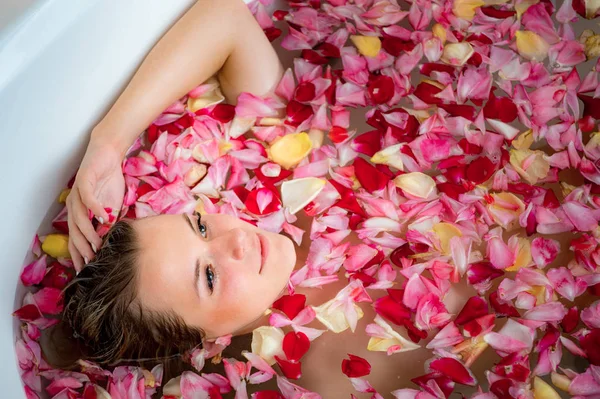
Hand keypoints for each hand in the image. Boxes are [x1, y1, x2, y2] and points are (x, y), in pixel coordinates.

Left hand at [66, 134, 124, 271]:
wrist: (108, 154)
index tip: (85, 269)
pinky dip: (95, 209)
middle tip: (92, 260)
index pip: (75, 237)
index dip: (79, 253)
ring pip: (79, 218)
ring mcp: (77, 193)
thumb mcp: (112, 207)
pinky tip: (104, 217)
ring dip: (89, 232)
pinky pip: (87, 198)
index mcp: (79, 213)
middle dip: (82, 248)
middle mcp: (74, 205)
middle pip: (74, 231)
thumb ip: (109, 222)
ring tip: (98, 243)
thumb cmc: (109, 180)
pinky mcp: (84, 181)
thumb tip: (109, 240)